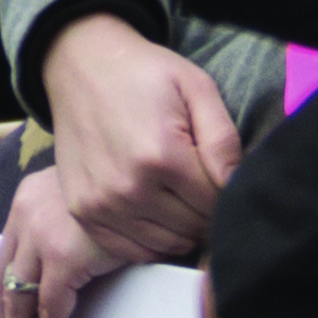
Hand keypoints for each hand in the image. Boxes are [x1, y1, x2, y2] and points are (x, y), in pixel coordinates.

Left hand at [0, 164, 127, 317]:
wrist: (142, 173)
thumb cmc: (124, 189)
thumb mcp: (86, 201)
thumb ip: (70, 226)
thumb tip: (72, 266)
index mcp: (28, 201)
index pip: (5, 259)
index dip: (1, 297)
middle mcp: (25, 218)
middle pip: (3, 283)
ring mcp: (41, 237)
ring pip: (18, 301)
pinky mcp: (63, 258)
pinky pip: (50, 311)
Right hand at [36, 13, 236, 263]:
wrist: (80, 67)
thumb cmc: (143, 75)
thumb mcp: (196, 87)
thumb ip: (223, 139)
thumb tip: (236, 186)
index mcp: (161, 155)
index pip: (215, 203)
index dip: (225, 190)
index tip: (216, 171)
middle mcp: (129, 187)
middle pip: (193, 227)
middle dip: (204, 209)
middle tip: (198, 180)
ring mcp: (102, 204)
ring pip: (167, 244)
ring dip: (181, 227)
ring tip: (178, 194)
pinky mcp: (83, 212)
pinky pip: (132, 250)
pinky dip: (151, 240)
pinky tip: (155, 211)